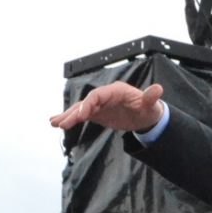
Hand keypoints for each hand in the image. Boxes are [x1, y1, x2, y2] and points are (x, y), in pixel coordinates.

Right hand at [50, 81, 164, 131]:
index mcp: (116, 90)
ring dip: (68, 116)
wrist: (147, 116)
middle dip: (74, 113)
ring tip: (54, 123)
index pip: (98, 95)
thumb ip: (151, 98)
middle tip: (61, 123)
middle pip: (86, 102)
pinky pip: (81, 114)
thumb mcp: (151, 106)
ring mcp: (100, 104)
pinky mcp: (97, 112)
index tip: (81, 116)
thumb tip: (158, 89)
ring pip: (81, 108)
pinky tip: (57, 123)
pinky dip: (71, 118)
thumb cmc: (149, 109)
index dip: (89, 104)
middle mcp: (105, 95)